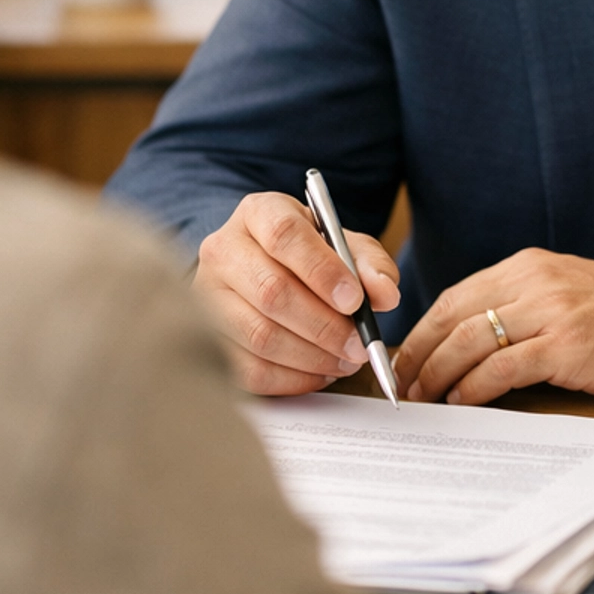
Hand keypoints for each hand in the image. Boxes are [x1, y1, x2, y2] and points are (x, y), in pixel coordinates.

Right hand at [194, 191, 400, 395]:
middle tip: (359, 345)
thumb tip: (386, 294)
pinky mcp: (207, 338)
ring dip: (312, 356)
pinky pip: (248, 369)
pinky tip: (319, 372)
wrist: (259, 266)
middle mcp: (223, 251)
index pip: (284, 235)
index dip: (322, 270)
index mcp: (258, 213)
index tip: (355, 300)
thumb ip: (370, 264)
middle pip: (272, 291)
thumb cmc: (304, 254)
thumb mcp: (341, 244)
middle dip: (324, 325)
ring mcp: (207, 296)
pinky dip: (291, 379)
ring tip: (345, 360)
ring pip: (260, 335)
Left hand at [396, 250, 593, 405]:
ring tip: (423, 400)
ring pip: (470, 341)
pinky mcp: (568, 345)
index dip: (422, 330)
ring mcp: (552, 311)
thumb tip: (475, 342)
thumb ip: (526, 306)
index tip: (403, 359)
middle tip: (400, 386)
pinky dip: (473, 388)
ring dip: (437, 374)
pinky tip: (462, 403)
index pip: (457, 296)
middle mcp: (536, 280)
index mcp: (531, 265)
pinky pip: (503, 368)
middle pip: (454, 317)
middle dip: (418, 355)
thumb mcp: (571, 293)